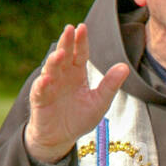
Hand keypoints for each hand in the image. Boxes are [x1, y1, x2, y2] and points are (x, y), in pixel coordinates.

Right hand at [24, 22, 130, 162]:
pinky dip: (43, 84)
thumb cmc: (79, 118)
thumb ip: (110, 85)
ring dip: (54, 61)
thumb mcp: (99, 102)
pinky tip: (47, 79)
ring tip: (59, 53)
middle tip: (69, 29)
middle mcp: (62, 75)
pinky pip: (40, 90)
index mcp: (77, 73)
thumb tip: (125, 67)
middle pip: (64, 55)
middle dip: (66, 43)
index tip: (82, 27)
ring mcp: (50, 85)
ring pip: (51, 69)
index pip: (80, 53)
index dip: (81, 41)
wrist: (60, 137)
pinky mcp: (40, 99)